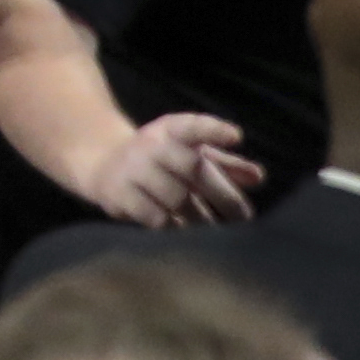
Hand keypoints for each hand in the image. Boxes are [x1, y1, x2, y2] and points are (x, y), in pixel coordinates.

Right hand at [84, 110, 262, 227]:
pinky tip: (184, 233)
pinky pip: (155, 217)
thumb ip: (225, 164)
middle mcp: (150, 144)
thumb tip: (258, 177)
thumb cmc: (160, 161)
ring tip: (215, 230)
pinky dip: (174, 228)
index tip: (237, 137)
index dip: (214, 129)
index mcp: (169, 129)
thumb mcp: (189, 153)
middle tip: (243, 218)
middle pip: (193, 167)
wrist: (101, 164)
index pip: (192, 125)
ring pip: (176, 198)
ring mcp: (131, 168)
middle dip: (223, 195)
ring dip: (201, 218)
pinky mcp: (118, 193)